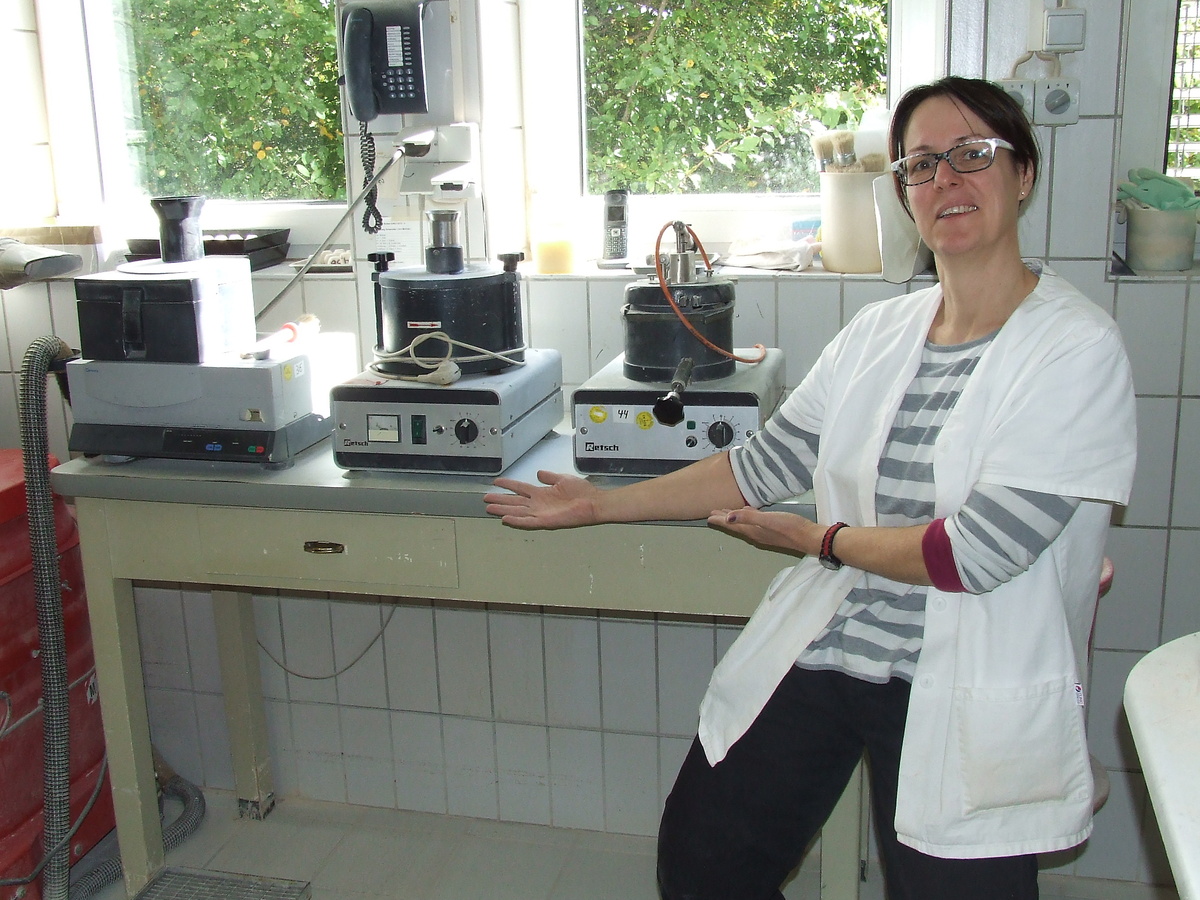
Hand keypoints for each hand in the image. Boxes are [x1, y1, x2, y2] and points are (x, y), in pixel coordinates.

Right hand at [484, 470, 600, 528]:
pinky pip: (528, 522)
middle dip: (500, 499)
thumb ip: (549, 477)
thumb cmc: (582, 492)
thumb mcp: (562, 479)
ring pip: (517, 511)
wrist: (593, 502)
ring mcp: (541, 513)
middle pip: (514, 501)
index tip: (496, 482)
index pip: (520, 488)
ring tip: (490, 508)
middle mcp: (539, 503)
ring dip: (503, 510)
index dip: (508, 484)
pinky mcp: (546, 521)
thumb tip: (539, 473)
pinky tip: (506, 518)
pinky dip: (517, 521)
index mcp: (542, 493)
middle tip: (486, 499)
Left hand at [706, 506, 818, 556]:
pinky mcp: (773, 530)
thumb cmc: (791, 528)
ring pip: (745, 524)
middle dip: (724, 519)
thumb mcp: (768, 520)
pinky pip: (755, 523)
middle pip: (736, 525)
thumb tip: (728, 518)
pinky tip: (749, 513)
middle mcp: (756, 534)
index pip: (732, 525)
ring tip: (727, 513)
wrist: (810, 537)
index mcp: (753, 531)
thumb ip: (748, 518)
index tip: (709, 517)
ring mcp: (765, 533)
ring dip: (735, 518)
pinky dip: (748, 518)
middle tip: (713, 514)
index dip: (720, 520)